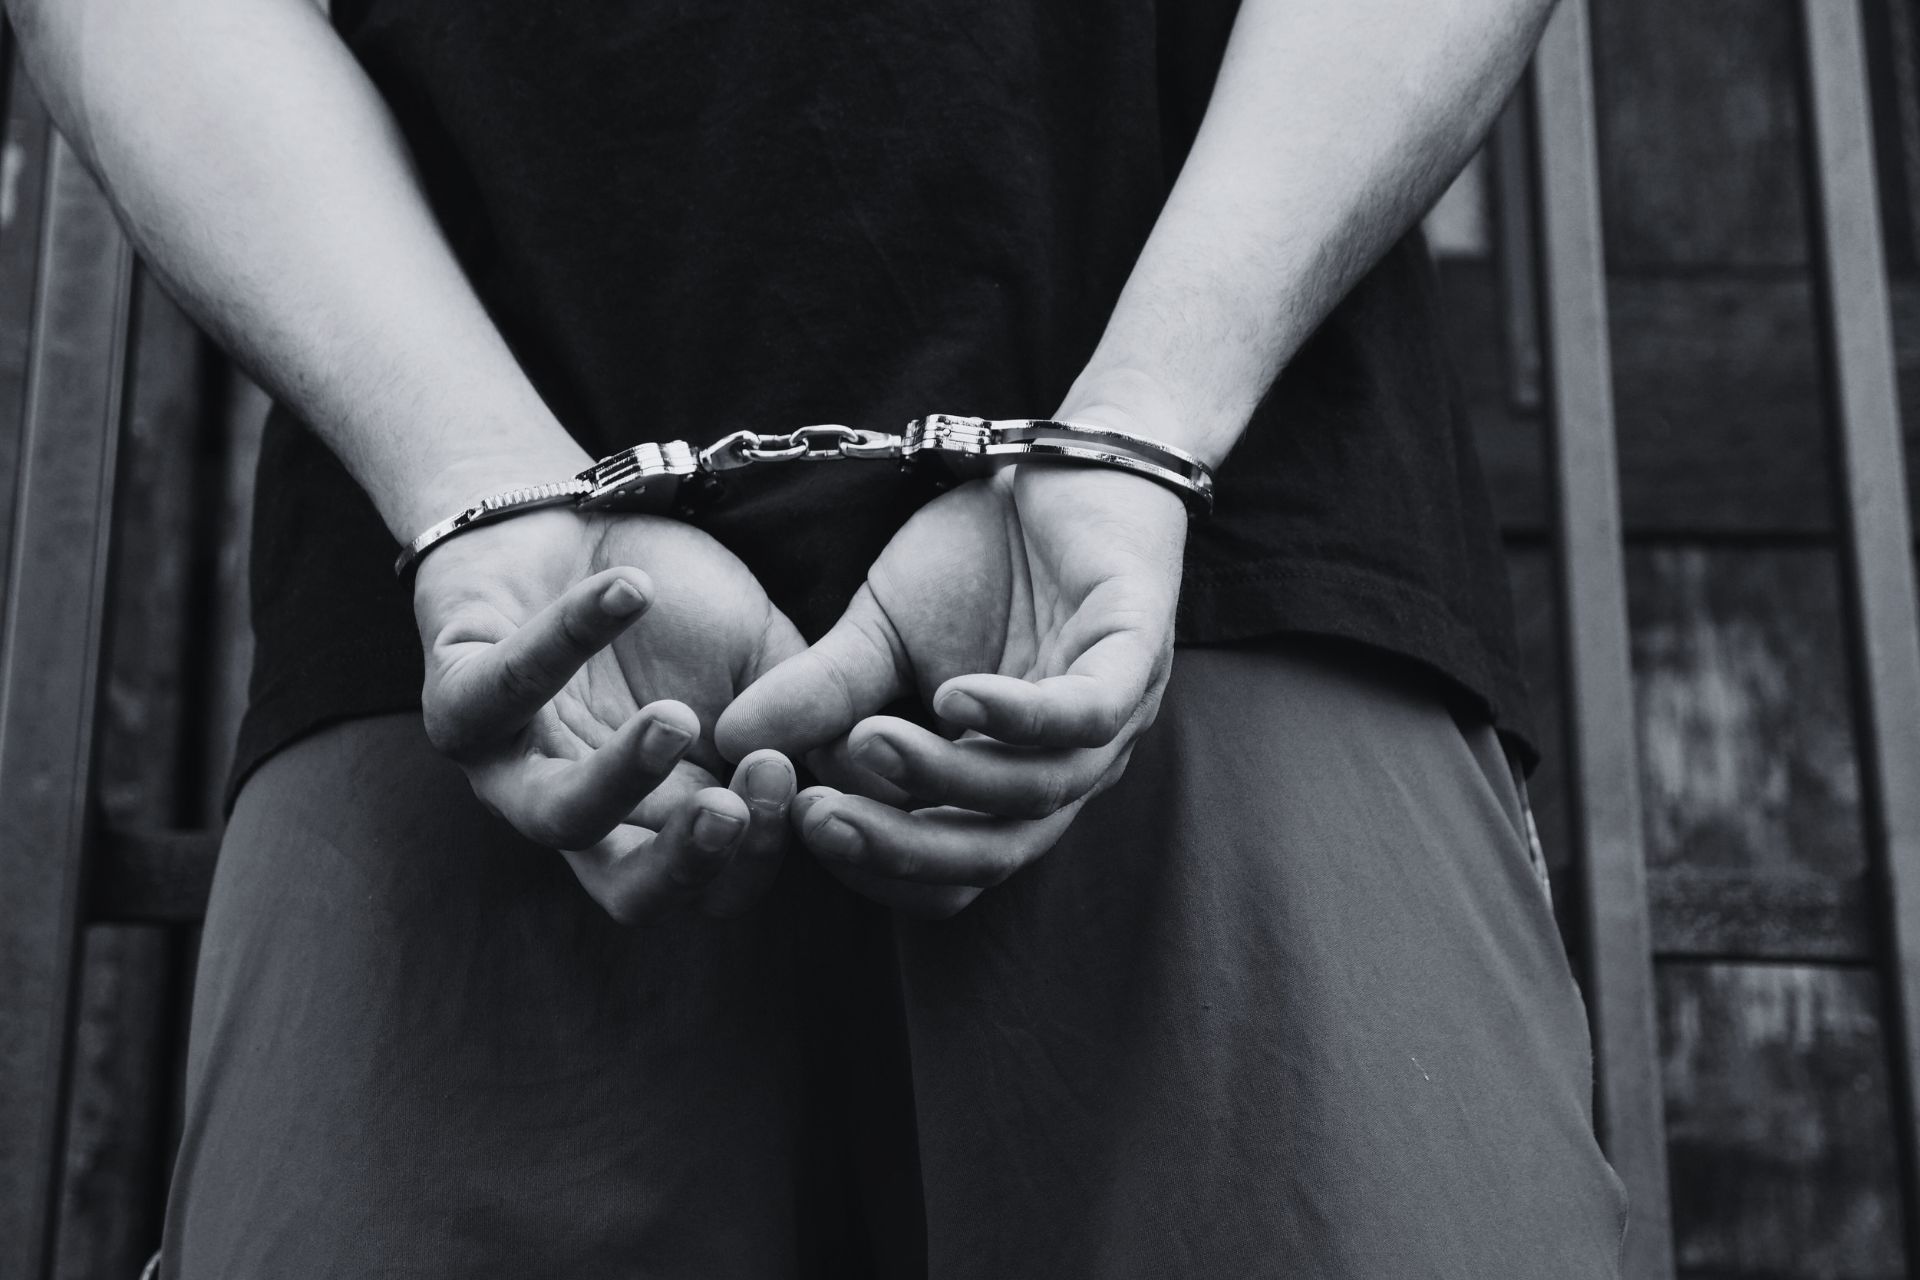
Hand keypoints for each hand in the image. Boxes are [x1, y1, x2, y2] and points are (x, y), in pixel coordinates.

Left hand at [414, 507, 806, 920]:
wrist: (576, 514)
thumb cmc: (678, 599)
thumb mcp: (768, 656)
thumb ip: (812, 711)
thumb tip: (868, 769)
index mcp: (666, 817)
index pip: (716, 885)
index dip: (757, 852)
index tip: (793, 777)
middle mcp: (588, 815)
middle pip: (630, 892)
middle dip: (686, 864)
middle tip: (733, 809)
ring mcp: (516, 767)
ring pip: (556, 816)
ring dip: (621, 778)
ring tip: (674, 720)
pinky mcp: (455, 701)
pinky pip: (501, 690)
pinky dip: (567, 637)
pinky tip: (631, 593)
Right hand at [716, 420, 1187, 916]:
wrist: (1058, 460)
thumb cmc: (977, 555)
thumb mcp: (877, 628)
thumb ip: (820, 690)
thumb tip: (727, 739)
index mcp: (1007, 782)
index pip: (948, 870)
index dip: (875, 864)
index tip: (796, 822)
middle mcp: (1064, 770)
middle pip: (990, 856)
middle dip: (899, 848)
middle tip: (816, 818)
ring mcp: (1111, 718)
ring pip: (1032, 793)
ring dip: (943, 777)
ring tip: (867, 741)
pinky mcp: (1138, 653)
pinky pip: (1084, 714)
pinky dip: (1017, 716)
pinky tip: (952, 697)